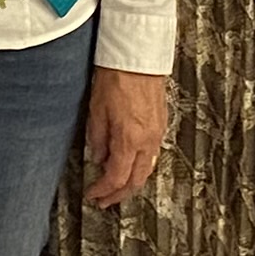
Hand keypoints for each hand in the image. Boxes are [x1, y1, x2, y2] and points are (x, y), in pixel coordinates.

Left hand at [79, 66, 168, 205]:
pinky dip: (140, 166)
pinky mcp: (161, 124)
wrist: (138, 55)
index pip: (117, 178)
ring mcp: (157, 133)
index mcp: (129, 139)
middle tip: (104, 200)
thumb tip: (99, 158)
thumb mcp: (97, 110)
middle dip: (119, 194)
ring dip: (131, 182)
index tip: (93, 195)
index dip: (104, 191)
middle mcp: (147, 140)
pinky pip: (152, 154)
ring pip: (146, 169)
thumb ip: (98, 139)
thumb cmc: (116, 77)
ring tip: (115, 187)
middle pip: (136, 180)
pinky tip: (129, 164)